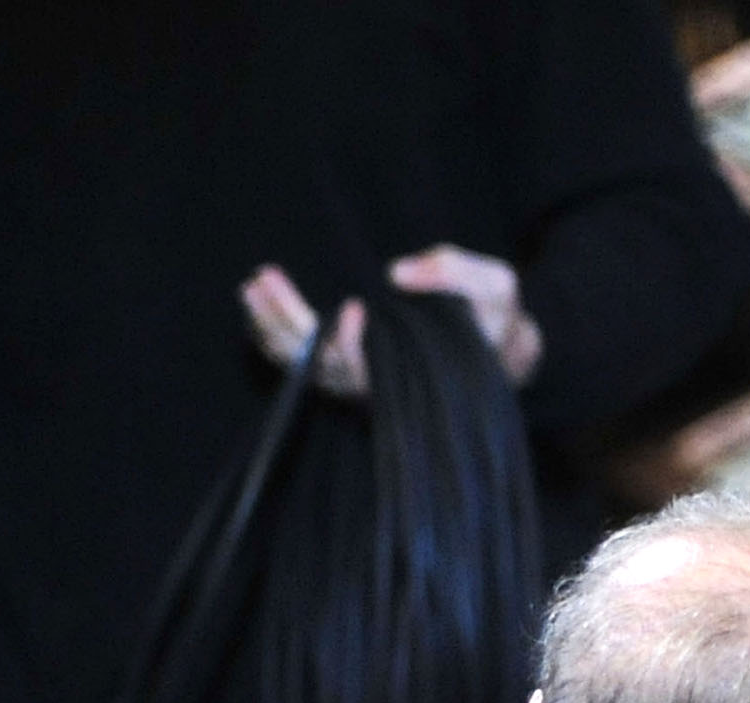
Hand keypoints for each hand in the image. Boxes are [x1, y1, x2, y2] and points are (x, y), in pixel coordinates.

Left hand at [239, 248, 542, 398]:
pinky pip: (299, 357)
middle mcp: (379, 382)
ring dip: (273, 325)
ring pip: (304, 363)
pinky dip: (275, 333)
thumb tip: (399, 272)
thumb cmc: (494, 318)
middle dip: (289, 324)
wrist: (496, 342)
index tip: (354, 306)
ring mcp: (360, 375)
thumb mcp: (495, 288)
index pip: (369, 371)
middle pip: (321, 366)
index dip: (353, 345)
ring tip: (253, 285)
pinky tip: (258, 300)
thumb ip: (456, 273)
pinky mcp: (347, 363)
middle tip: (264, 280)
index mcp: (410, 371)